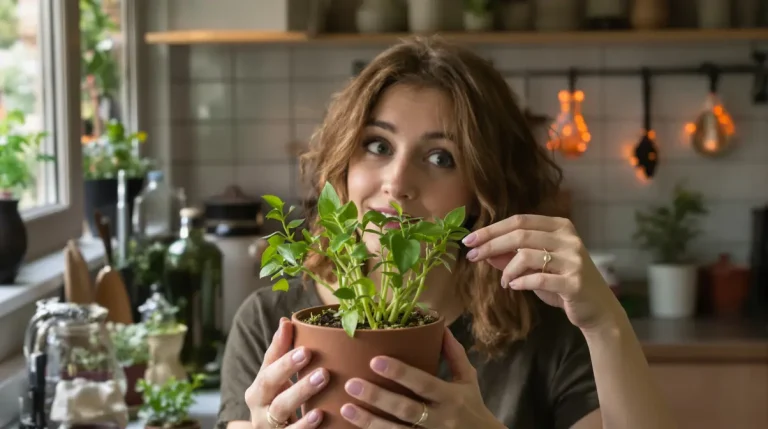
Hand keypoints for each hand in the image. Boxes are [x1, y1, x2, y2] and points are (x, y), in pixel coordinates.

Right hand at [244, 317, 329, 427]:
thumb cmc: (281, 403)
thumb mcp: (280, 380)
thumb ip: (282, 352)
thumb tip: (286, 321)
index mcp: (259, 386)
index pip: (268, 364)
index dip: (282, 352)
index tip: (305, 345)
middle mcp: (259, 406)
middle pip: (269, 383)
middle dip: (289, 368)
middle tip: (310, 353)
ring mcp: (268, 425)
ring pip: (280, 407)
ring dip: (301, 391)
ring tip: (322, 378)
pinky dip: (304, 425)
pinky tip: (319, 415)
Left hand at [340, 328, 501, 427]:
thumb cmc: (472, 405)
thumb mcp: (468, 379)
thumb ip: (454, 354)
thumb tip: (441, 326)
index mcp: (451, 397)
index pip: (424, 383)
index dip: (401, 373)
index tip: (376, 360)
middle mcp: (439, 419)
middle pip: (405, 410)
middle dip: (377, 397)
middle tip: (351, 383)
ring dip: (369, 421)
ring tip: (345, 408)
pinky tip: (355, 428)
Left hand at [462, 214, 621, 331]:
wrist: (596, 309)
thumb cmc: (563, 283)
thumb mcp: (536, 267)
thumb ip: (512, 256)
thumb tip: (484, 251)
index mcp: (560, 227)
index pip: (519, 221)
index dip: (492, 229)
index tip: (469, 240)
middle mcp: (569, 238)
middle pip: (520, 234)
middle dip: (491, 244)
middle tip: (471, 256)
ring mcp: (574, 259)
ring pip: (527, 255)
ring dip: (507, 269)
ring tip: (504, 282)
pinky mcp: (575, 282)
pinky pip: (538, 278)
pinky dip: (521, 281)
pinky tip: (514, 286)